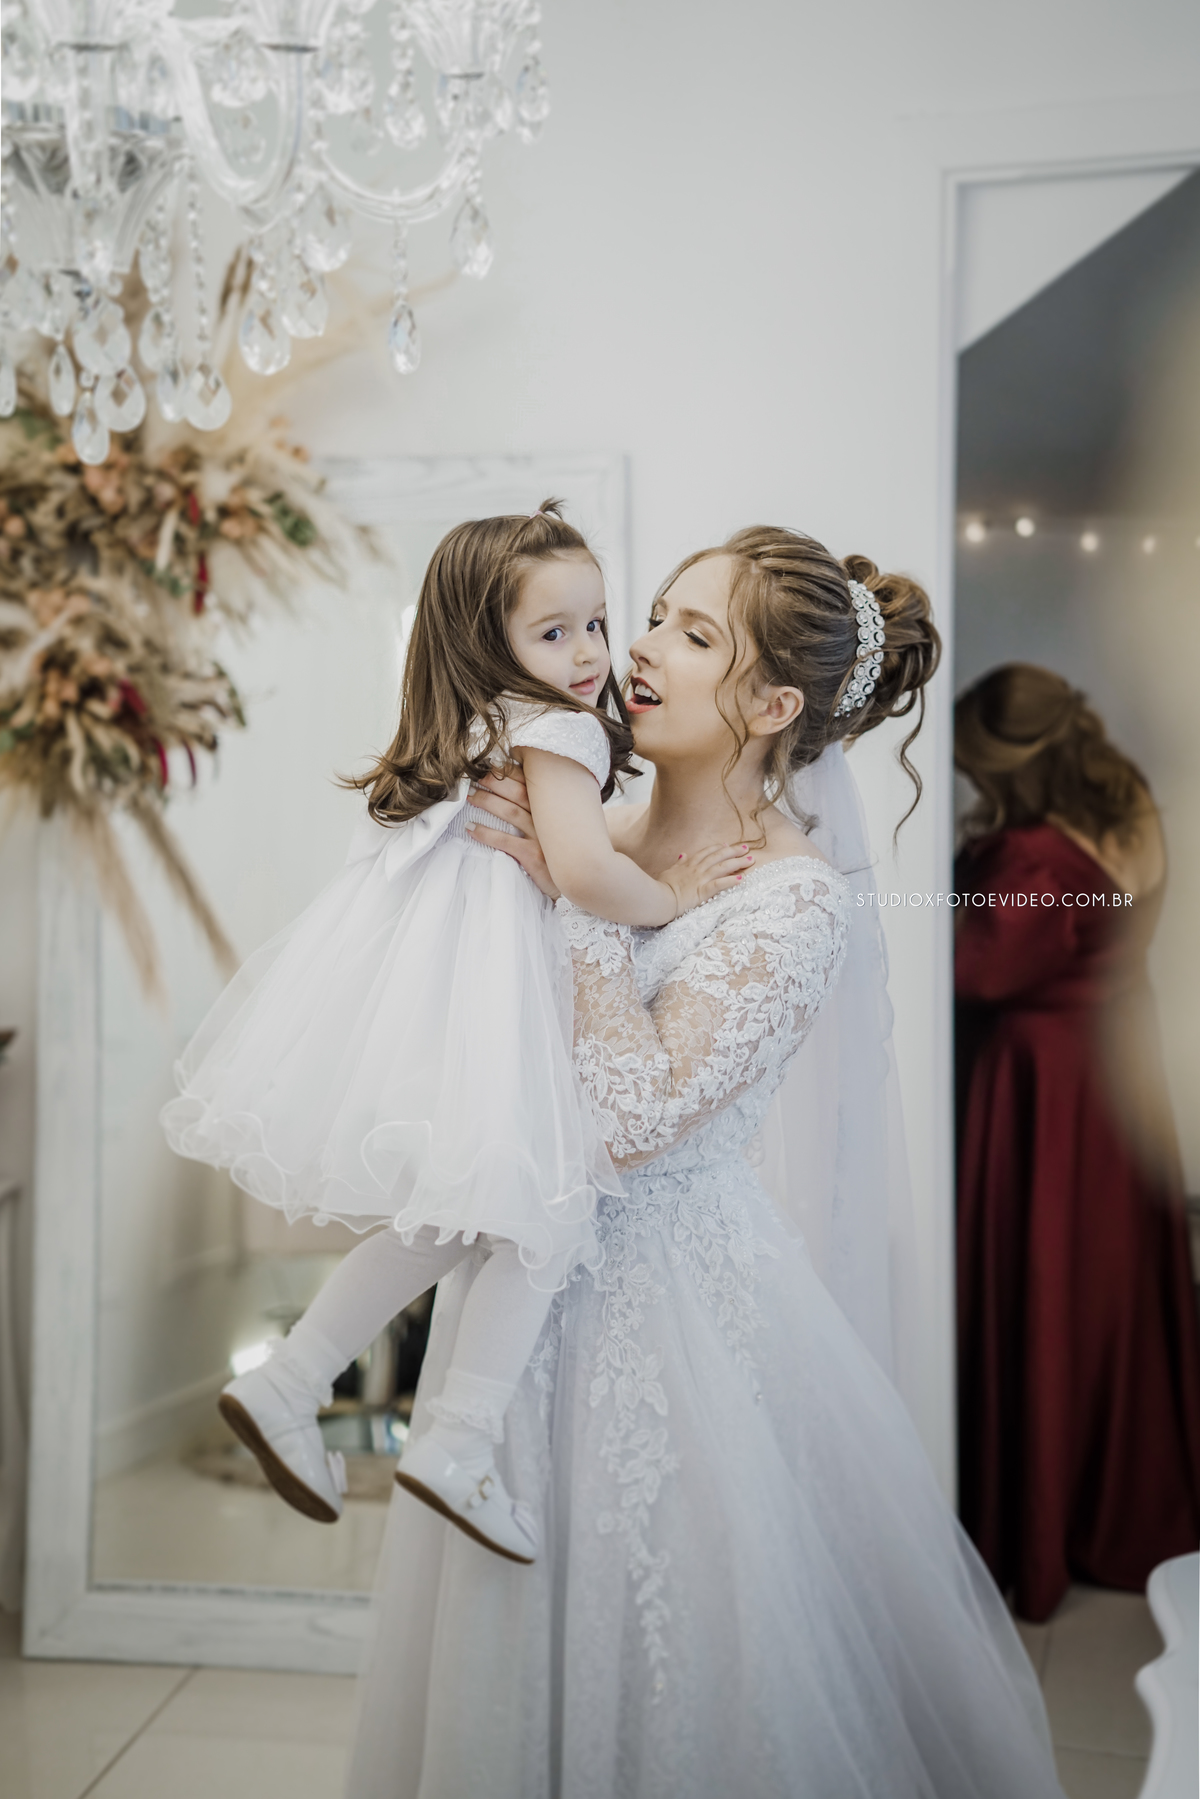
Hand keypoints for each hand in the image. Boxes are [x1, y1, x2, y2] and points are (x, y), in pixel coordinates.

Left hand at [466, 767, 560, 899]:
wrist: (583, 880)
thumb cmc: (565, 852)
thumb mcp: (561, 828)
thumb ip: (547, 811)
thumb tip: (525, 793)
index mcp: (553, 808)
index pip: (531, 782)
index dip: (511, 771)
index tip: (492, 764)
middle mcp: (548, 818)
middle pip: (519, 792)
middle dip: (496, 782)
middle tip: (476, 777)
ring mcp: (542, 837)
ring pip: (510, 812)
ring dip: (487, 802)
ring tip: (471, 796)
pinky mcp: (534, 856)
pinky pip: (505, 841)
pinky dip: (486, 834)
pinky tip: (471, 828)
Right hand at [661, 843, 753, 916]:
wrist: (659, 898)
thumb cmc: (661, 887)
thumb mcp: (669, 871)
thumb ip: (677, 864)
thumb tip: (682, 854)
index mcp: (688, 865)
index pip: (706, 852)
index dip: (717, 848)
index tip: (726, 845)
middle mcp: (697, 869)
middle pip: (718, 856)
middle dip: (733, 851)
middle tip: (746, 848)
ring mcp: (700, 879)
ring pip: (722, 867)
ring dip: (737, 863)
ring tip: (750, 860)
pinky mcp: (702, 891)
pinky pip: (719, 884)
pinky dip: (730, 881)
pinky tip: (741, 879)